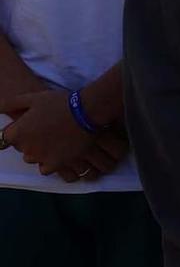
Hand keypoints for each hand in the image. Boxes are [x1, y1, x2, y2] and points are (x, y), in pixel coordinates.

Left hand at [0, 89, 118, 181]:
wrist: (86, 111)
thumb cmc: (59, 103)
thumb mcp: (33, 98)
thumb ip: (11, 103)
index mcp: (17, 133)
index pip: (5, 138)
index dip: (16, 130)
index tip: (27, 125)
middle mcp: (26, 148)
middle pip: (20, 148)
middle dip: (28, 140)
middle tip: (44, 129)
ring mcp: (41, 157)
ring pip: (31, 158)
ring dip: (38, 151)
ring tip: (52, 140)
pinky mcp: (56, 164)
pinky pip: (45, 169)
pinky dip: (49, 163)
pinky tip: (56, 152)